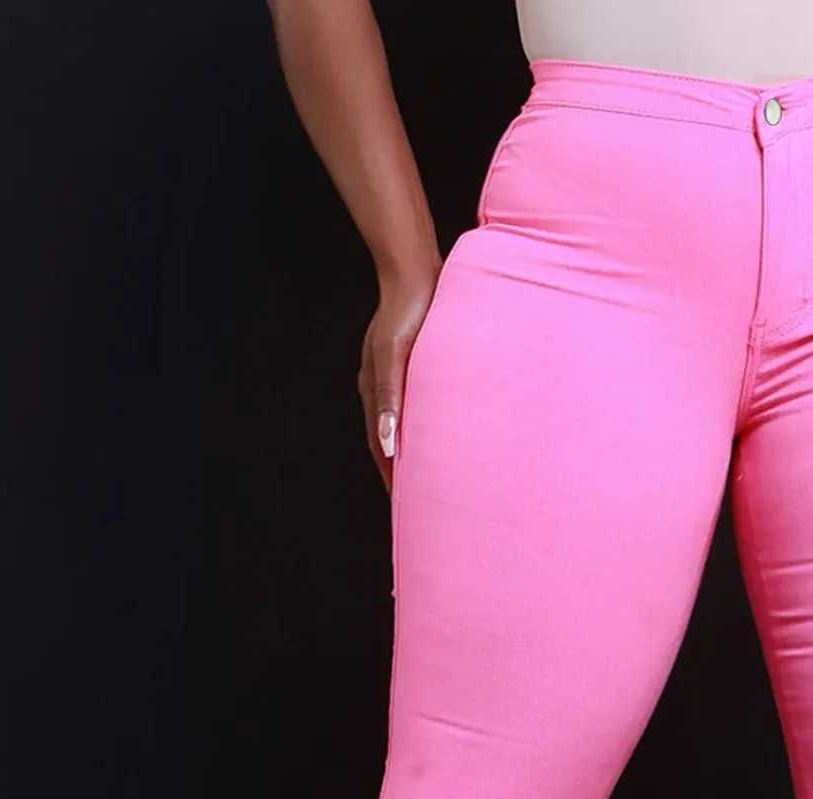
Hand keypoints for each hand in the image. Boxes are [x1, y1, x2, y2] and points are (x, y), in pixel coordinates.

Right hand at [357, 252, 442, 493]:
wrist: (415, 270)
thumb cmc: (410, 310)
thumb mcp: (396, 355)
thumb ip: (391, 398)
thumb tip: (388, 443)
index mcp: (374, 392)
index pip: (382, 450)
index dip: (394, 481)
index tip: (407, 513)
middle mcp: (380, 390)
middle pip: (389, 445)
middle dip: (402, 476)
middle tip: (420, 510)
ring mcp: (394, 378)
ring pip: (402, 429)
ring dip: (412, 456)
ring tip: (430, 484)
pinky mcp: (410, 368)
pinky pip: (415, 410)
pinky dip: (423, 432)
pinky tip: (439, 440)